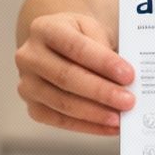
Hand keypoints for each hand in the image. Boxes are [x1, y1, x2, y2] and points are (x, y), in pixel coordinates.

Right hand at [14, 12, 133, 136]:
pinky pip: (60, 121)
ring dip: (95, 113)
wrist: (56, 48)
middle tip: (128, 100)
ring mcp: (27, 84)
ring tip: (120, 117)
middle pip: (67, 76)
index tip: (128, 75)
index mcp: (44, 29)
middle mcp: (29, 56)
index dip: (103, 62)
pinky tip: (108, 126)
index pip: (75, 47)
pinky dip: (87, 126)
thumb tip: (123, 80)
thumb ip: (104, 48)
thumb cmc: (78, 37)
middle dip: (101, 91)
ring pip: (62, 102)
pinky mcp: (32, 106)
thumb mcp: (91, 29)